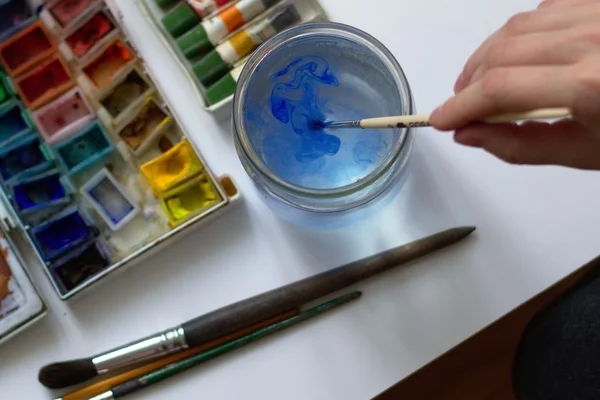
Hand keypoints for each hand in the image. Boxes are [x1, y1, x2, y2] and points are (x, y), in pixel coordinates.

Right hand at [429, 0, 599, 169]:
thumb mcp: (586, 153)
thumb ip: (520, 146)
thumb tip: (470, 134)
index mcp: (590, 84)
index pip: (499, 88)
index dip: (460, 105)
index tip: (442, 120)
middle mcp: (593, 37)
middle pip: (501, 51)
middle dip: (470, 81)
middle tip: (461, 107)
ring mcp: (598, 12)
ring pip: (518, 25)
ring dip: (488, 55)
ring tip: (482, 81)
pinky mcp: (599, 2)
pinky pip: (546, 8)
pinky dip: (522, 33)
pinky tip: (522, 55)